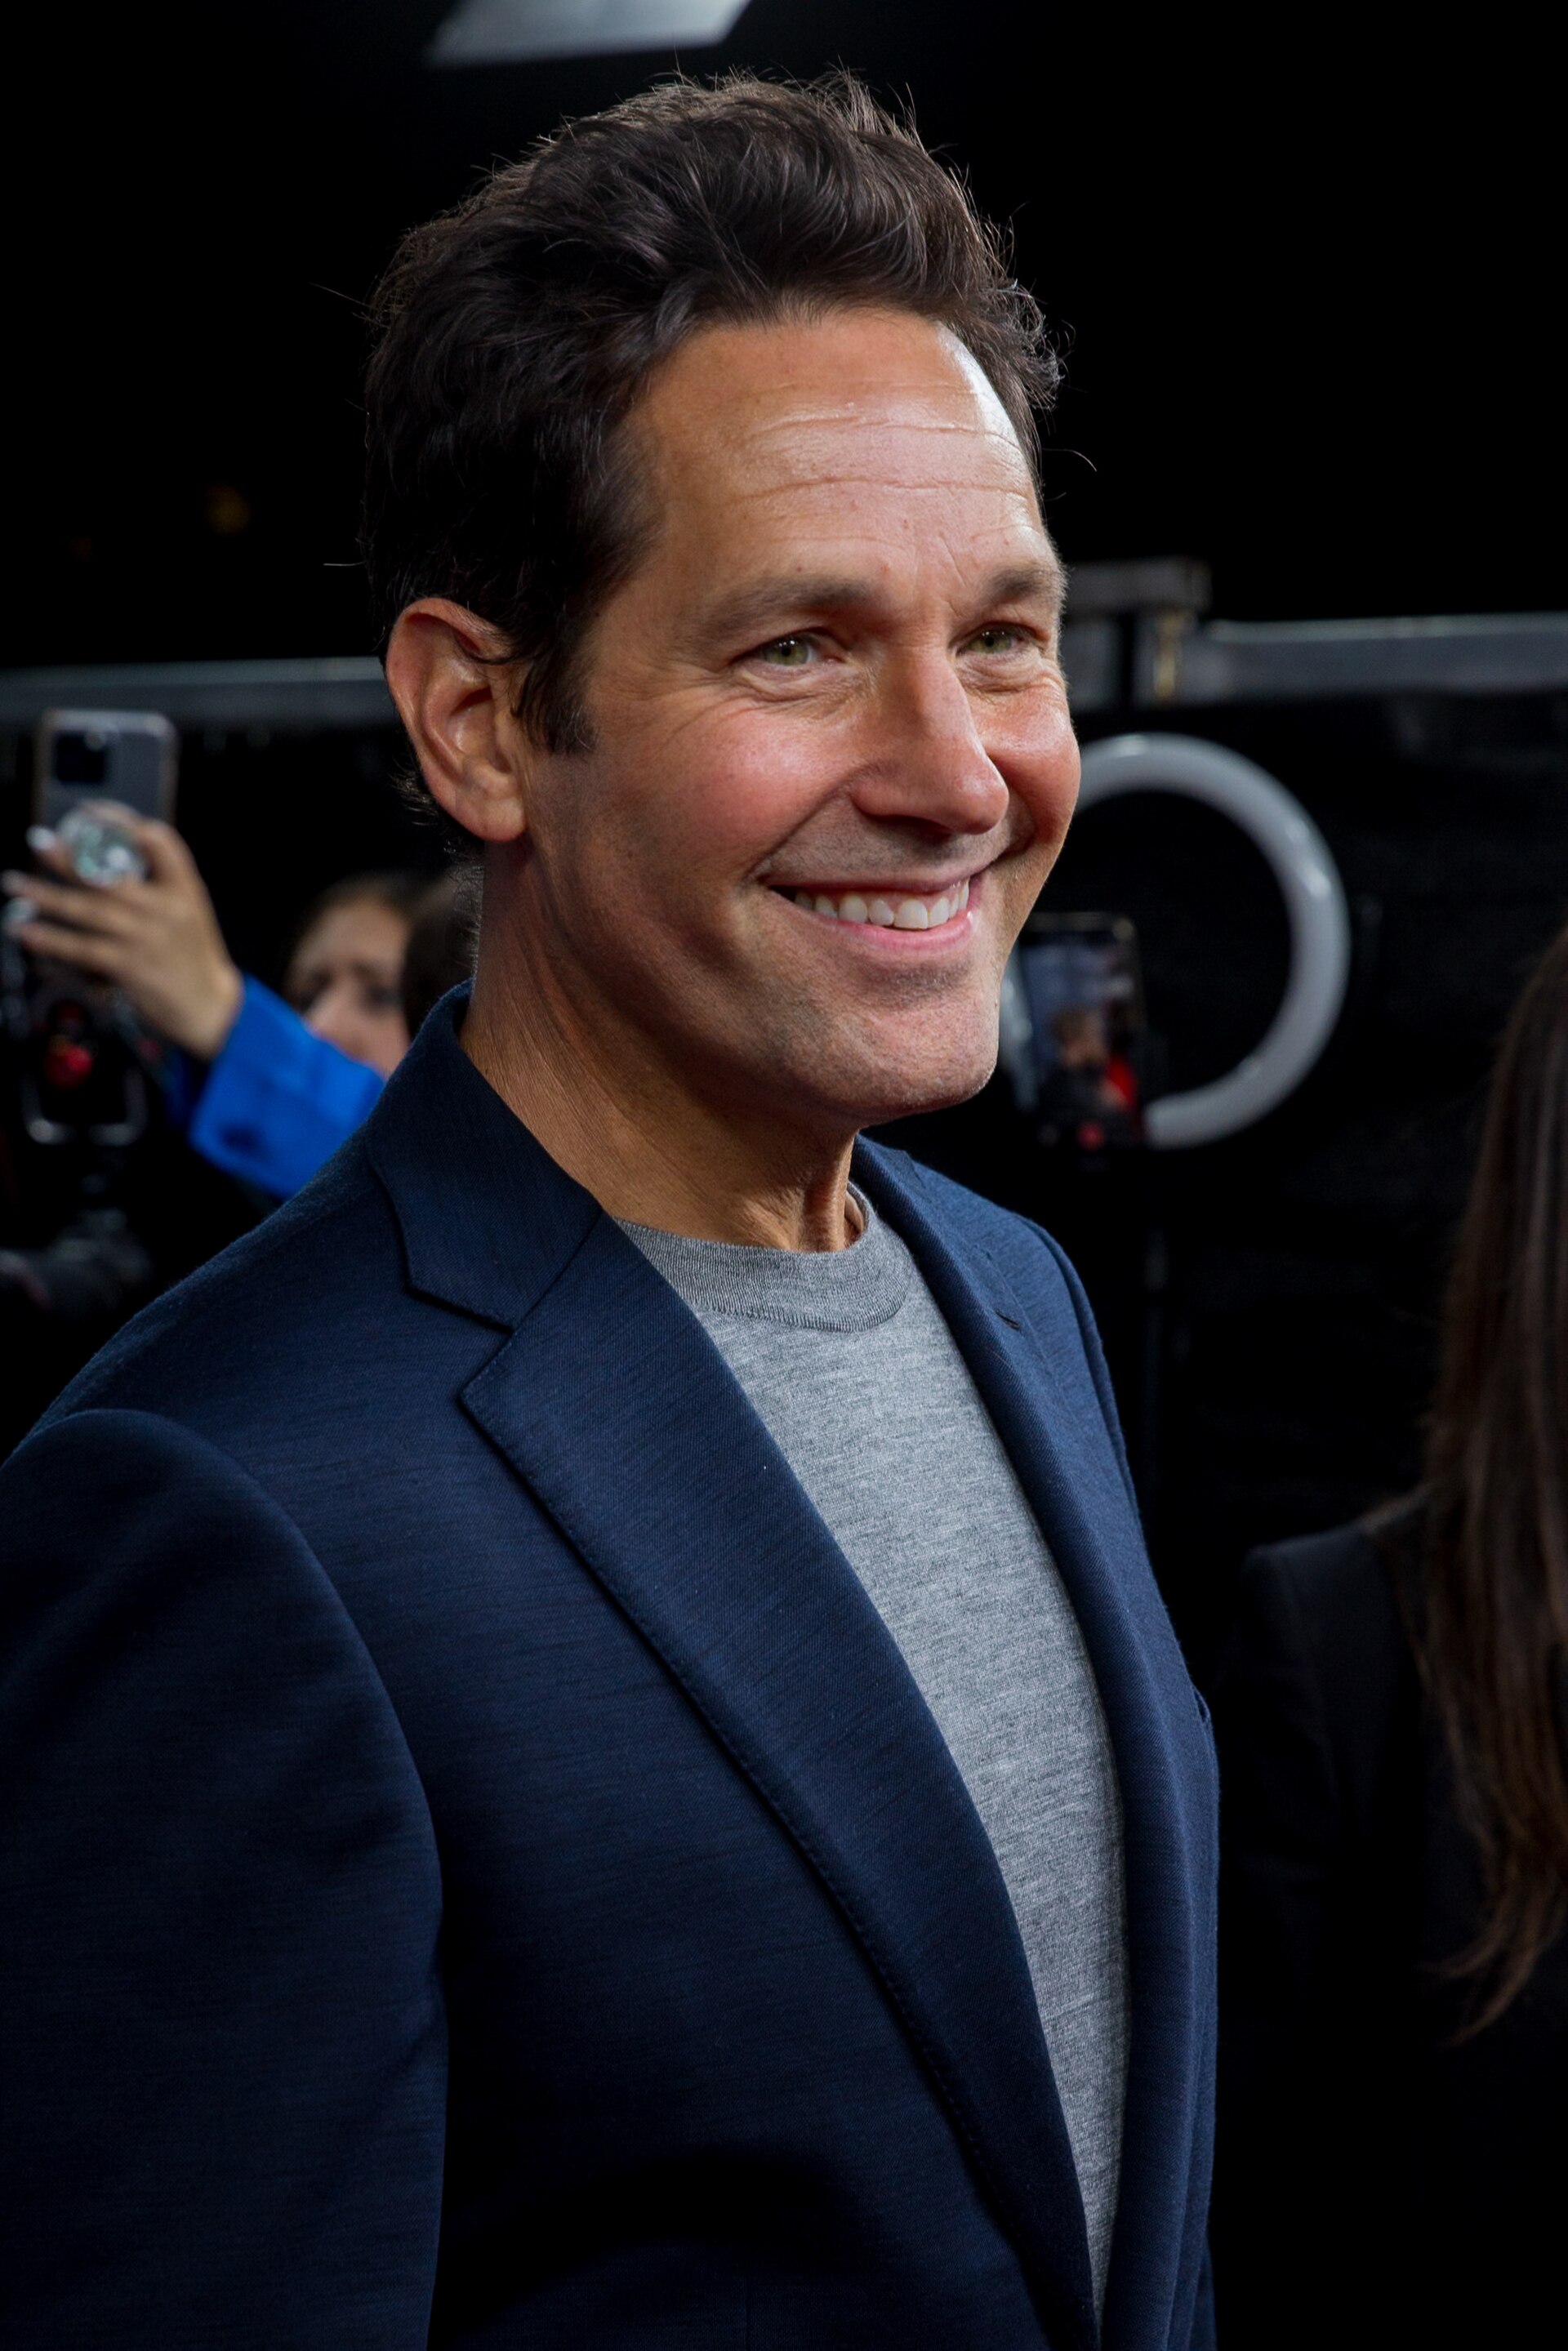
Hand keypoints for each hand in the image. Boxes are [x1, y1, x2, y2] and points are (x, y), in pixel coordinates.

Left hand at [2, 805, 244, 1060]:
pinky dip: (51, 939)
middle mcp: (164, 910)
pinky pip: (81, 948)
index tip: (94, 812)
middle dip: (70, 857)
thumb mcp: (189, 911)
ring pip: (88, 910)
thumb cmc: (194, 958)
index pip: (161, 843)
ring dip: (46, 896)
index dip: (126, 823)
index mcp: (184, 889)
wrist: (209, 1007)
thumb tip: (111, 863)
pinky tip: (26, 930)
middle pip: (110, 876)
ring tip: (16, 884)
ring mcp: (144, 938)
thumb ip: (159, 886)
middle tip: (40, 841)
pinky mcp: (128, 966)